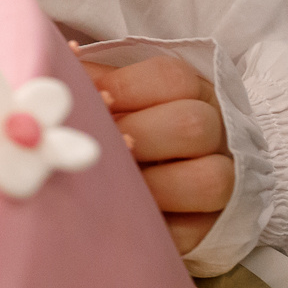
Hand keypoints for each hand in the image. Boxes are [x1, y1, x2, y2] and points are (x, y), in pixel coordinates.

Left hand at [77, 53, 231, 253]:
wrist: (148, 185)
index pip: (171, 77)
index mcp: (190, 91)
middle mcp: (217, 131)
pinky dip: (158, 228)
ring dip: (154, 185)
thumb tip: (62, 56)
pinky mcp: (216, 228)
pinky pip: (196, 230)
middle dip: (137, 137)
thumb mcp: (109, 97)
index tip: (94, 104)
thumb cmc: (121, 129)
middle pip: (191, 124)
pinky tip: (127, 217)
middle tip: (105, 148)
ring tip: (115, 185)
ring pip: (210, 179)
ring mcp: (225, 180)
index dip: (124, 89)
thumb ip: (89, 80)